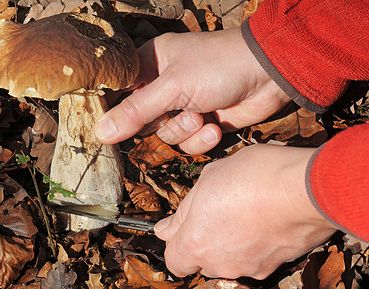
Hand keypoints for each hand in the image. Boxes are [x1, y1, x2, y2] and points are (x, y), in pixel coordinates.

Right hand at [95, 28, 290, 153]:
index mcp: (150, 65)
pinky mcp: (202, 122)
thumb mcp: (172, 88)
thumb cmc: (218, 67)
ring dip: (185, 131)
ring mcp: (184, 105)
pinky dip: (201, 139)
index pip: (119, 91)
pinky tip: (215, 126)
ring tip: (202, 116)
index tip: (109, 127)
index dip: (114, 110)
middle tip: (177, 113)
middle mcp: (164, 86)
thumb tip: (100, 132)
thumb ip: (136, 112)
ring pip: (166, 135)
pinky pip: (188, 142)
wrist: (268, 75)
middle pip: (141, 120)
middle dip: (161, 123)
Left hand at [154, 144, 336, 278]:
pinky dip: (256, 245)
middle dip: (206, 241)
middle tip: (217, 212)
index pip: (175, 261)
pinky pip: (256, 258)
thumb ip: (183, 211)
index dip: (177, 244)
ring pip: (230, 260)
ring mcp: (249, 267)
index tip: (185, 228)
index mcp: (196, 243)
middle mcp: (220, 263)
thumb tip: (165, 229)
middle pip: (204, 261)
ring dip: (231, 243)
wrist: (304, 188)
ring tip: (244, 212)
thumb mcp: (207, 179)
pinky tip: (263, 220)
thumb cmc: (254, 176)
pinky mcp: (275, 266)